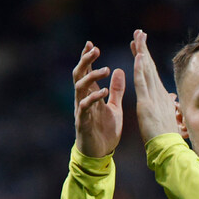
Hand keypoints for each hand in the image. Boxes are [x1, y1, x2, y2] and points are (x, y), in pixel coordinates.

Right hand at [73, 41, 124, 157]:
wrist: (100, 154)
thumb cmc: (105, 131)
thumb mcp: (114, 107)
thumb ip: (116, 91)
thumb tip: (119, 70)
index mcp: (91, 95)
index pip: (86, 72)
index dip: (88, 58)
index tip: (91, 44)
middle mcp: (83, 99)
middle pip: (79, 74)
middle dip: (86, 61)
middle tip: (95, 49)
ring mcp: (81, 110)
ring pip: (80, 87)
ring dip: (92, 77)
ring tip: (106, 70)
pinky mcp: (82, 122)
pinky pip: (85, 106)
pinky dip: (93, 98)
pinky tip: (103, 92)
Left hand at [131, 29, 179, 143]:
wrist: (168, 149)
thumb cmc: (168, 140)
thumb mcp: (167, 120)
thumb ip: (167, 109)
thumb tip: (172, 103)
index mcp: (160, 97)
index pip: (150, 74)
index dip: (145, 59)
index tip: (140, 47)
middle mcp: (158, 93)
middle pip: (149, 67)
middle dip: (143, 49)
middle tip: (139, 32)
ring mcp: (153, 98)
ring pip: (146, 70)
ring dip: (141, 52)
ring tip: (137, 36)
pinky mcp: (147, 104)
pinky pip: (142, 83)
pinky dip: (140, 69)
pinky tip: (138, 56)